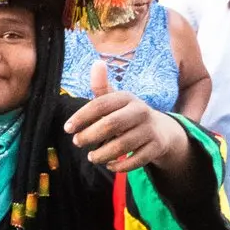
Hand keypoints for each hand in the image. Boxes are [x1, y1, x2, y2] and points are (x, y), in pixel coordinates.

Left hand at [63, 61, 188, 172]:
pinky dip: (120, 166)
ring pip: (122, 145)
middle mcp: (140, 111)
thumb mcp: (115, 100)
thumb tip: (96, 63)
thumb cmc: (128, 114)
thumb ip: (101, 87)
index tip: (67, 128)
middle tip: (77, 142)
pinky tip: (110, 165)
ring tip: (91, 156)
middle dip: (90, 136)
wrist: (162, 130)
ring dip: (102, 154)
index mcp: (126, 97)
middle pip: (110, 125)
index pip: (100, 105)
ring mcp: (150, 129)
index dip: (81, 117)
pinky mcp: (156, 147)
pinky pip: (136, 160)